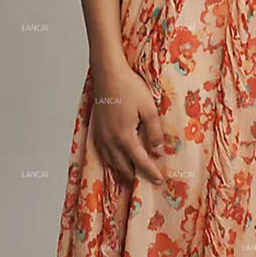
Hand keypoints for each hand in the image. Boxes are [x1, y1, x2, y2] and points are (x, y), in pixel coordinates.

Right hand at [89, 59, 165, 188]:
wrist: (108, 74)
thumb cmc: (129, 88)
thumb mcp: (149, 108)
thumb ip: (154, 132)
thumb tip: (158, 150)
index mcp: (125, 137)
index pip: (141, 162)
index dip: (150, 173)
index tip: (158, 181)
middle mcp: (110, 141)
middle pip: (123, 167)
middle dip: (135, 177)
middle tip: (146, 182)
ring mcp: (101, 136)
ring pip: (111, 163)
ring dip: (121, 172)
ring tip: (131, 178)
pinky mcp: (96, 130)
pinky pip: (102, 154)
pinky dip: (110, 162)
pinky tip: (115, 161)